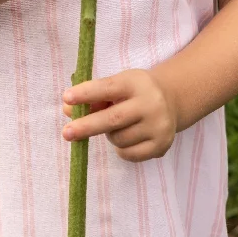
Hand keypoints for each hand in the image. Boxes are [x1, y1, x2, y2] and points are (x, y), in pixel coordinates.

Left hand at [61, 68, 176, 162]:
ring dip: (109, 135)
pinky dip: (120, 149)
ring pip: (118, 139)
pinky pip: (128, 154)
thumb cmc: (134, 92)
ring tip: (117, 126)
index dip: (86, 93)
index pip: (107, 88)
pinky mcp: (161, 145)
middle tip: (66, 133)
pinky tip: (127, 137)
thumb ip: (93, 97)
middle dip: (86, 126)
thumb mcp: (117, 85)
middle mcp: (149, 103)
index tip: (66, 98)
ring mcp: (158, 125)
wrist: (171, 99)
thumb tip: (67, 110)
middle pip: (112, 119)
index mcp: (135, 82)